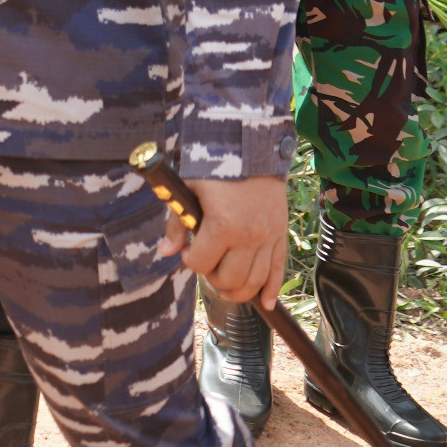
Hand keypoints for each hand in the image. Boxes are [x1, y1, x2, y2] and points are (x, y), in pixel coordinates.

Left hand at [158, 176, 288, 305]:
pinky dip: (272, 289)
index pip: (201, 263)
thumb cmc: (215, 166)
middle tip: (206, 262)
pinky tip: (267, 303)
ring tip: (225, 284)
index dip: (189, 259)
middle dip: (212, 277)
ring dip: (238, 290)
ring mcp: (268, 237)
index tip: (187, 248)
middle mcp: (249, 236)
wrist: (251, 143)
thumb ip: (178, 223)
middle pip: (229, 279)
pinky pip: (278, 269)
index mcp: (223, 226)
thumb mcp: (189, 189)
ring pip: (255, 281)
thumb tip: (165, 251)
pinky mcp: (281, 234)